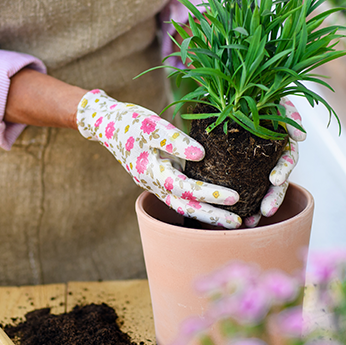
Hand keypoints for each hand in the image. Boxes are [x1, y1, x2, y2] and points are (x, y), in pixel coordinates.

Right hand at [76, 90, 243, 227]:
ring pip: (183, 206)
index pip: (184, 188)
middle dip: (212, 217)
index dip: (208, 194)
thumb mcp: (151, 125)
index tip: (233, 197)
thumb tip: (201, 154)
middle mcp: (153, 184)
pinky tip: (217, 204)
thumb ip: (175, 140)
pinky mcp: (161, 179)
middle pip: (185, 207)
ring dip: (207, 215)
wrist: (107, 125)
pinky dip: (199, 203)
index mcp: (151, 172)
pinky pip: (182, 197)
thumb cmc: (130, 122)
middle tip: (239, 222)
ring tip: (232, 221)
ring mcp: (156, 184)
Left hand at [243, 97, 306, 226]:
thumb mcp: (273, 97)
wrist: (229, 88)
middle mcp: (272, 153)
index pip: (288, 158)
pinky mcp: (241, 165)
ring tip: (253, 221)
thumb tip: (301, 139)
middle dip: (273, 196)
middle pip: (278, 179)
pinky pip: (246, 186)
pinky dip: (245, 202)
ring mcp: (258, 160)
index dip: (283, 170)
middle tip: (265, 210)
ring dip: (261, 205)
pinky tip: (241, 217)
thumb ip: (289, 111)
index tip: (275, 179)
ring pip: (263, 187)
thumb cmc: (254, 90)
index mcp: (281, 138)